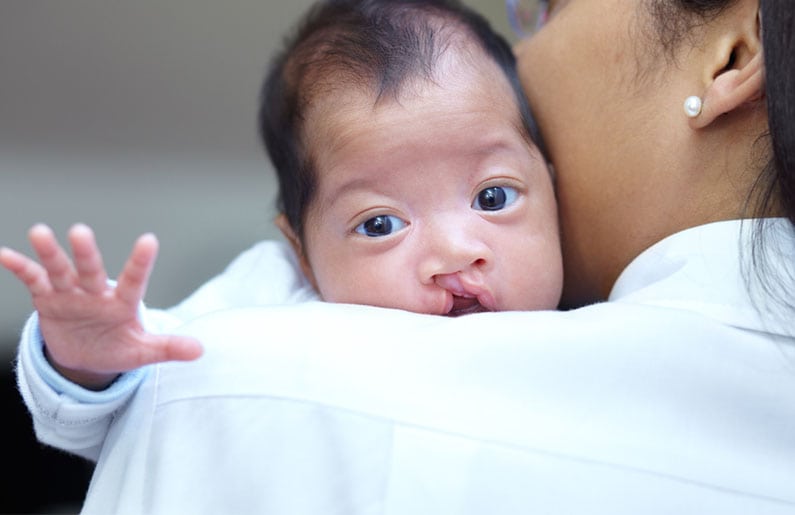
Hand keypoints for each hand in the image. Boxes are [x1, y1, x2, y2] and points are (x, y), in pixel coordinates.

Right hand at [0, 223, 202, 389]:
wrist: (87, 356)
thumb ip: (168, 348)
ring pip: (60, 270)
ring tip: (39, 231)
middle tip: (81, 231)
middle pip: (91, 270)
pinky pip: (33, 281)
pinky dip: (20, 268)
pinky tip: (5, 254)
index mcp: (123, 302)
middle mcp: (96, 292)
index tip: (149, 240)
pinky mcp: (48, 299)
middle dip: (86, 253)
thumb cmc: (118, 347)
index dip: (140, 262)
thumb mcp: (143, 352)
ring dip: (50, 253)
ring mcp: (71, 293)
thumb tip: (201, 350)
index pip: (134, 280)